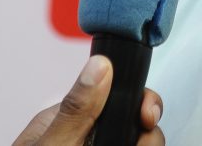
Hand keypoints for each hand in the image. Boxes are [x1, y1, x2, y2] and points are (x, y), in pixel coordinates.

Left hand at [12, 55, 164, 145]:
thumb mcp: (53, 143)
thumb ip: (76, 110)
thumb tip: (99, 64)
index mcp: (68, 120)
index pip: (115, 95)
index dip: (139, 102)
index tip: (148, 115)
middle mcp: (86, 136)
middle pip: (135, 121)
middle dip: (147, 133)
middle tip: (141, 144)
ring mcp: (98, 145)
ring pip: (141, 140)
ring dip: (146, 145)